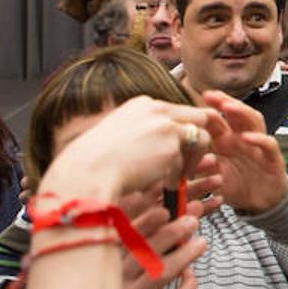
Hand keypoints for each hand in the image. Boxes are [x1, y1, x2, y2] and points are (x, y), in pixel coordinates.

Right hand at [39, 96, 219, 200]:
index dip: (184, 130)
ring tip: (174, 177)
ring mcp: (167, 127)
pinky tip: (162, 184)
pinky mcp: (172, 147)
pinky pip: (186, 163)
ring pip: (201, 139)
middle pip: (199, 118)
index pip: (178, 111)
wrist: (86, 173)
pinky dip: (177, 176)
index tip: (184, 145)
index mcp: (143, 104)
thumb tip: (158, 142)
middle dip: (198, 140)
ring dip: (192, 160)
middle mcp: (158, 110)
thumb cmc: (93, 162)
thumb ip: (142, 131)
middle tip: (189, 161)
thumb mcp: (117, 134)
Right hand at [121, 195, 207, 288]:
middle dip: (172, 233)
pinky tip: (190, 275)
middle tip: (192, 221)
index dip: (145, 222)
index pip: (123, 238)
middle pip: (145, 253)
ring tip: (201, 243)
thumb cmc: (125, 277)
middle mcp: (116, 278)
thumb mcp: (128, 253)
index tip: (165, 210)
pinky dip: (187, 286)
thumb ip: (153, 231)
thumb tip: (190, 206)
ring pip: (161, 274)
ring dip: (186, 255)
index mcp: (108, 259)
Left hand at [203, 91, 287, 213]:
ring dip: (241, 112)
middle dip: (223, 102)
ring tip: (229, 106)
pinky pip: (268, 144)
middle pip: (235, 113)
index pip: (217, 119)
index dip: (207, 109)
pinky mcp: (272, 158)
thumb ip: (198, 165)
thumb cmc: (236, 186)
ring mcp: (258, 146)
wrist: (260, 202)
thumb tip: (176, 157)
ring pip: (253, 121)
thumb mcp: (212, 176)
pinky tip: (247, 137)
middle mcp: (242, 139)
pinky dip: (259, 139)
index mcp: (226, 141)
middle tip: (210, 95)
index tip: (192, 101)